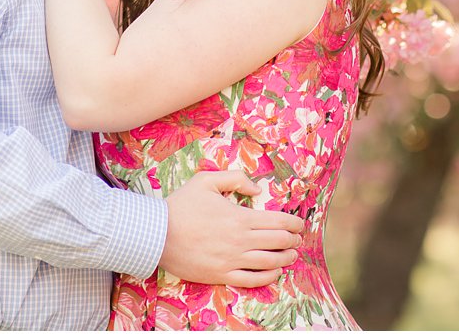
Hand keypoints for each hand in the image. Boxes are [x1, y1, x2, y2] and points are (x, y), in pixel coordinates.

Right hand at [159, 170, 303, 286]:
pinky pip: (252, 280)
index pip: (278, 221)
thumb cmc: (181, 205)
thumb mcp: (206, 180)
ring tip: (292, 255)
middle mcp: (240, 240)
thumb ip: (235, 178)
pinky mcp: (222, 275)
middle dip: (293, 240)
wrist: (158, 234)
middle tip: (298, 239)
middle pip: (278, 242)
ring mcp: (232, 260)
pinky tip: (275, 273)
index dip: (294, 223)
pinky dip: (268, 277)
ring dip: (286, 258)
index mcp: (239, 217)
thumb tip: (257, 188)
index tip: (300, 224)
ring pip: (269, 262)